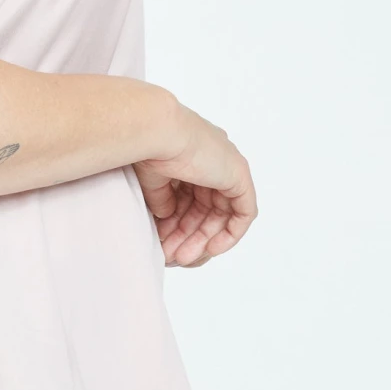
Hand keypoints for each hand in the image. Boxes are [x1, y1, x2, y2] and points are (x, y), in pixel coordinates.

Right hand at [134, 105, 256, 266]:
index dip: (177, 226)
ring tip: (183, 257)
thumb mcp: (153, 182)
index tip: (162, 243)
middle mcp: (213, 161)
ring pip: (221, 216)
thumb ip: (163, 200)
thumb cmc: (147, 148)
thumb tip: (166, 218)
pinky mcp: (239, 176)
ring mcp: (228, 168)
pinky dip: (229, 235)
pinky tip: (209, 249)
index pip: (191, 201)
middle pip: (206, 211)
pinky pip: (243, 215)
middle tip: (172, 256)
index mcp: (193, 158)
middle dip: (188, 237)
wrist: (156, 131)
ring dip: (203, 240)